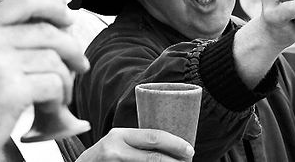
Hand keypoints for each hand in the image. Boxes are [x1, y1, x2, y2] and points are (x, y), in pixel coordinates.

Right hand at [0, 0, 87, 160]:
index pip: (25, 0)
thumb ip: (13, 37)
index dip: (55, 6)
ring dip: (66, 82)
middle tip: (80, 66)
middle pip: (50, 32)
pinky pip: (55, 85)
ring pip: (56, 61)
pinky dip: (60, 100)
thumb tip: (63, 14)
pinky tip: (48, 110)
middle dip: (72, 50)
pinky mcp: (11, 88)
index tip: (69, 18)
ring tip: (59, 97)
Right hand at [76, 128, 194, 161]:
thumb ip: (138, 141)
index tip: (190, 149)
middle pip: (154, 158)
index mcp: (120, 136)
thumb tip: (173, 143)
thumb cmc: (104, 155)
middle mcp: (115, 151)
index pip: (154, 137)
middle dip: (175, 161)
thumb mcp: (118, 141)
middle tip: (189, 161)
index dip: (176, 143)